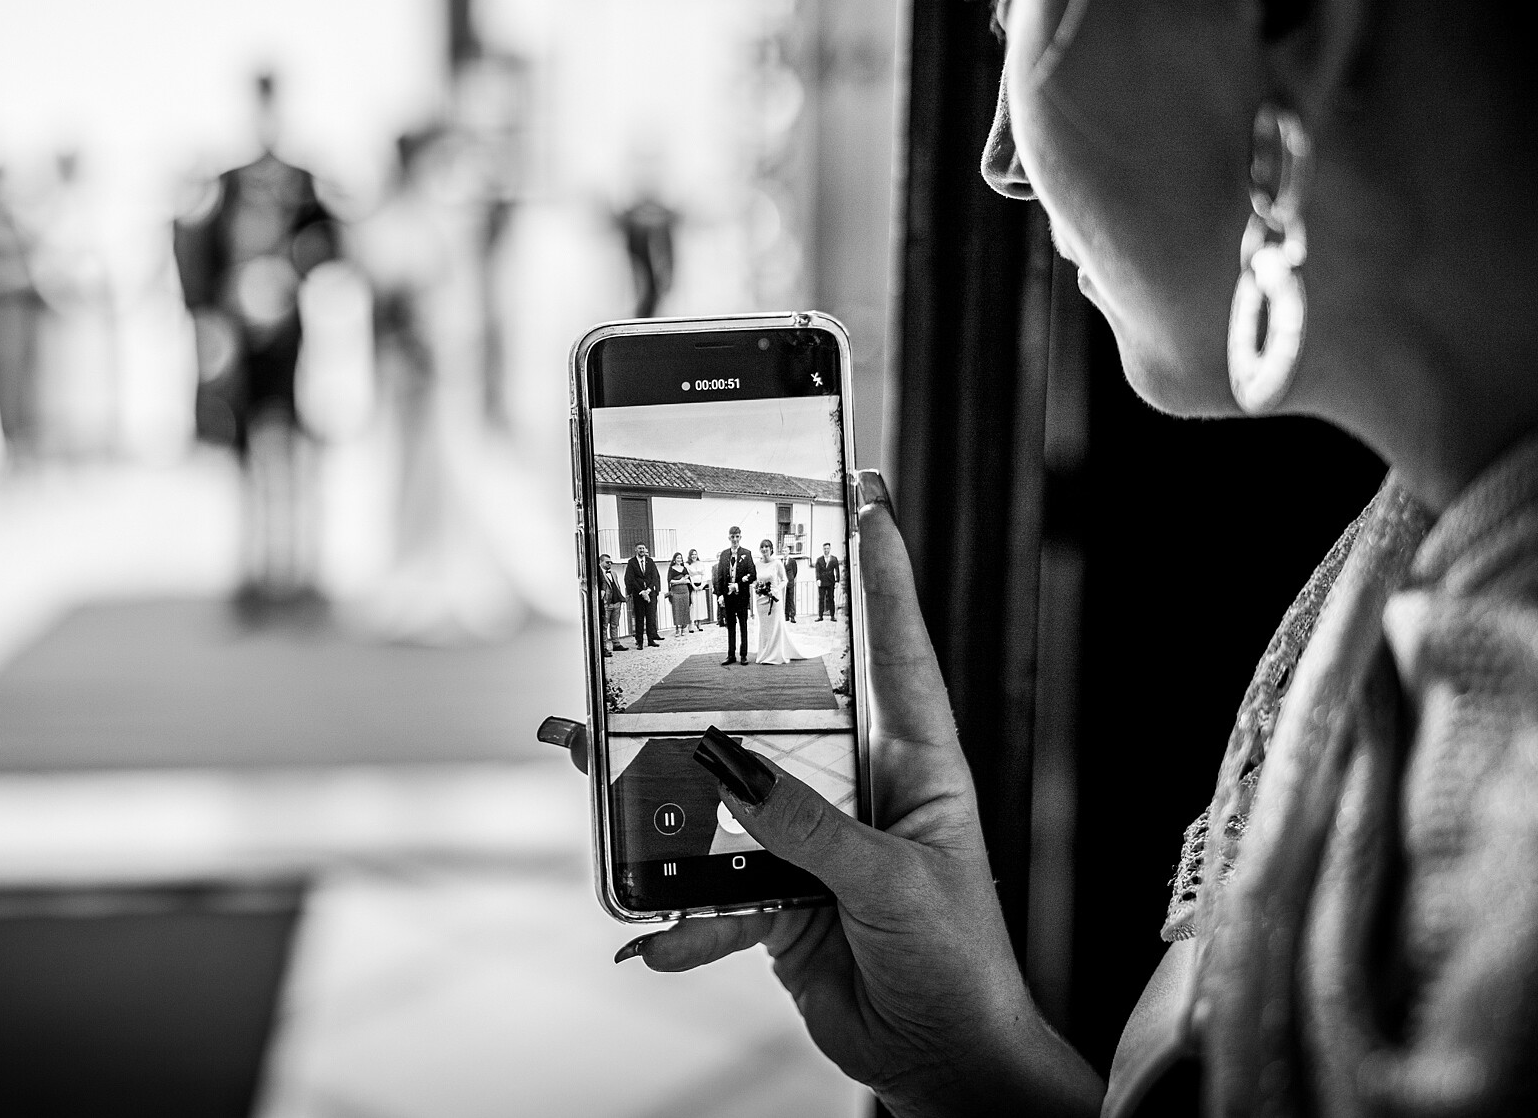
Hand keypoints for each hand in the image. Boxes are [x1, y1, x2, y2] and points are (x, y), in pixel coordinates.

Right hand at [616, 473, 1100, 1116]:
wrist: (943, 1068)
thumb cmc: (959, 967)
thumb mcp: (890, 884)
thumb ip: (807, 825)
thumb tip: (727, 768)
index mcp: (917, 758)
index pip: (896, 642)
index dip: (879, 565)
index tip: (859, 489)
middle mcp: (860, 781)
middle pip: (776, 703)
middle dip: (705, 671)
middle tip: (642, 628)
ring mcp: (812, 833)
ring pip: (721, 786)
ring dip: (656, 788)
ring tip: (589, 761)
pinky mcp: (775, 889)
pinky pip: (709, 880)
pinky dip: (679, 915)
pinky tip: (654, 937)